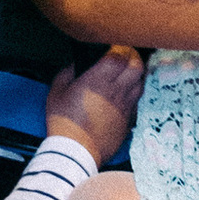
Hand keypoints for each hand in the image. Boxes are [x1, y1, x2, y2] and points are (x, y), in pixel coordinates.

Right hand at [45, 44, 146, 161]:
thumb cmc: (64, 122)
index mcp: (99, 79)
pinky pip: (138, 100)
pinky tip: (124, 95)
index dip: (119, 48)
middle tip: (124, 57)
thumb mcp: (57, 92)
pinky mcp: (129, 119)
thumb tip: (75, 64)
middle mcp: (117, 90)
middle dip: (133, 57)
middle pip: (137, 65)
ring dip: (136, 75)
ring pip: (141, 82)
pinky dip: (134, 93)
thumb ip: (67, 72)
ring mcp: (126, 105)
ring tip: (126, 74)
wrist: (76, 151)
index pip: (120, 54)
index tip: (112, 47)